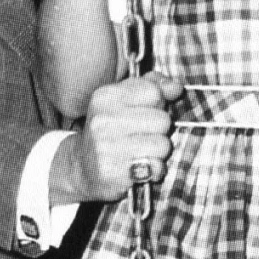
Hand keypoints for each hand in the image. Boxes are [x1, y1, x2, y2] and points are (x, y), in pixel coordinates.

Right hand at [55, 72, 185, 204]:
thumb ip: (153, 87)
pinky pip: (156, 167)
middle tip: (142, 138)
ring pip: (163, 144)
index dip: (157, 105)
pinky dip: (155, 171)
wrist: (82, 169)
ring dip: (159, 153)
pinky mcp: (112, 172)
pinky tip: (141, 170)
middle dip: (159, 131)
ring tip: (142, 154)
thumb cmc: (111, 132)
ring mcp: (105, 147)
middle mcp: (102, 119)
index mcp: (105, 96)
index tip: (142, 115)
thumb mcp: (125, 101)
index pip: (154, 92)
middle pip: (162, 120)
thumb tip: (176, 88)